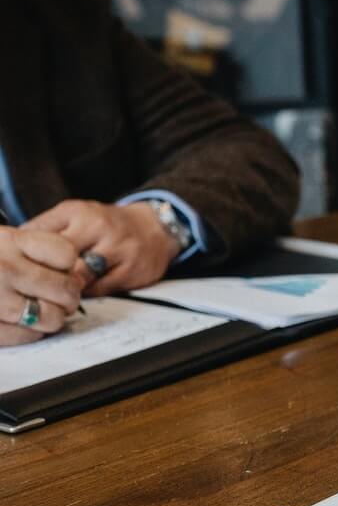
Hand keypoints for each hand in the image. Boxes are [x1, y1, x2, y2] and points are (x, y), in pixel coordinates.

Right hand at [0, 226, 82, 345]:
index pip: (65, 253)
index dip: (67, 264)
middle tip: (60, 297)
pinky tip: (24, 323)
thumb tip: (72, 275)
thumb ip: (33, 250)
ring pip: (51, 317)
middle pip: (65, 288)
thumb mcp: (0, 240)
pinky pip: (27, 335)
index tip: (58, 268)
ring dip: (54, 317)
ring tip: (44, 311)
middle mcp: (4, 268)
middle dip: (68, 295)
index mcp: (10, 241)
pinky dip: (32, 333)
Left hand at [22, 200, 178, 294]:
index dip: (26, 255)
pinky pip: (100, 289)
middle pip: (59, 260)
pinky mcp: (131, 270)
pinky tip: (86, 289)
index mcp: (78, 212)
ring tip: (63, 288)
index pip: (39, 236)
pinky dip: (89, 293)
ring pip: (79, 277)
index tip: (22, 265)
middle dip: (47, 274)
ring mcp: (118, 249)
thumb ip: (47, 228)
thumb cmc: (108, 225)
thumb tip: (14, 249)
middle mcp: (98, 227)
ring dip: (68, 286)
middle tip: (41, 283)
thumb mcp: (76, 215)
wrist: (155, 228)